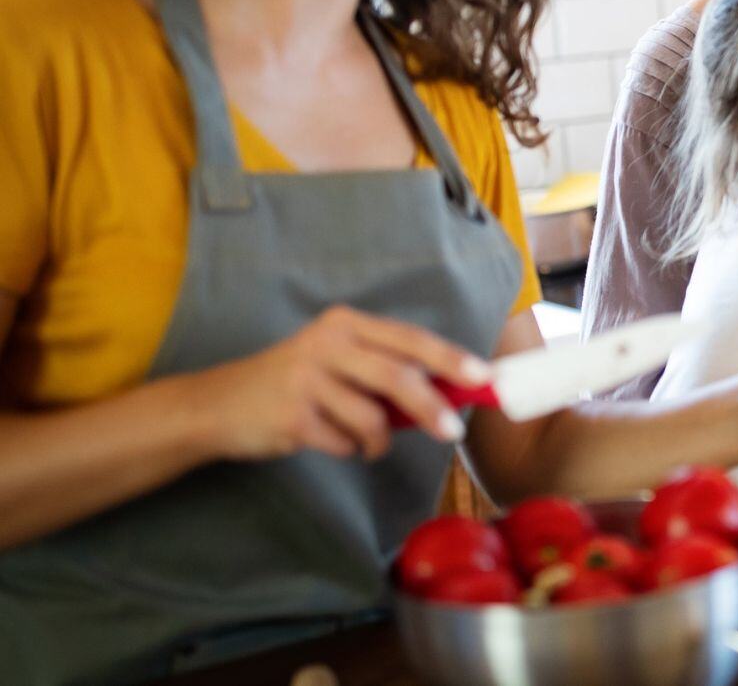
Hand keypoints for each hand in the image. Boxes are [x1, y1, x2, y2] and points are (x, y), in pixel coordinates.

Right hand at [188, 305, 489, 461]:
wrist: (218, 405)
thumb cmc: (294, 383)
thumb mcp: (337, 360)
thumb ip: (384, 369)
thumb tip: (449, 391)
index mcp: (346, 323)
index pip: (409, 339)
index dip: (449, 357)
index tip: (482, 376)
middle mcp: (327, 343)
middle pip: (396, 376)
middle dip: (431, 406)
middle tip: (453, 431)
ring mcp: (306, 379)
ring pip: (371, 417)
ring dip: (379, 439)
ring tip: (368, 442)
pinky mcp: (291, 416)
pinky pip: (343, 442)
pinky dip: (348, 449)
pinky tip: (329, 439)